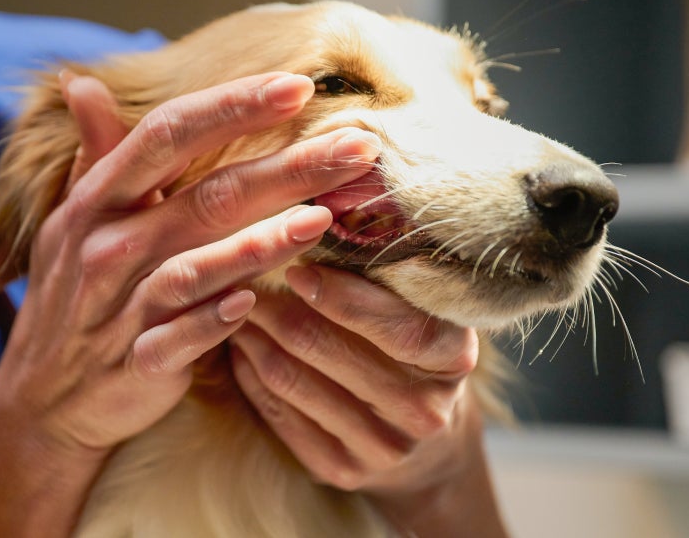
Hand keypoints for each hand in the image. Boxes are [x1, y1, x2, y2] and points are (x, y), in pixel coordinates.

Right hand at [0, 73, 380, 534]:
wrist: (45, 396)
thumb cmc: (75, 292)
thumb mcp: (75, 218)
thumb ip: (97, 153)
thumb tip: (85, 83)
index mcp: (98, 199)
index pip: (168, 134)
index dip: (232, 106)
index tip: (297, 85)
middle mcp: (108, 245)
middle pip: (207, 196)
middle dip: (288, 168)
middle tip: (359, 148)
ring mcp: (120, 306)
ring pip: (198, 266)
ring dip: (262, 244)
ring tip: (324, 218)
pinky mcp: (138, 362)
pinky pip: (180, 338)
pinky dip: (214, 320)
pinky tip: (255, 302)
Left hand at [229, 265, 508, 535]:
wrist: (429, 445)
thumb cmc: (416, 352)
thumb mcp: (423, 311)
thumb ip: (389, 275)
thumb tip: (321, 218)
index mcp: (455, 359)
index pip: (399, 327)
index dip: (343, 296)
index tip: (297, 267)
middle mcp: (427, 411)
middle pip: (334, 353)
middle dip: (279, 309)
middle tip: (242, 275)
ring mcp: (385, 447)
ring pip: (296, 382)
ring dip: (256, 338)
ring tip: (233, 305)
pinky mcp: (344, 470)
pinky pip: (281, 415)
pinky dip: (252, 375)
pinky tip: (239, 347)